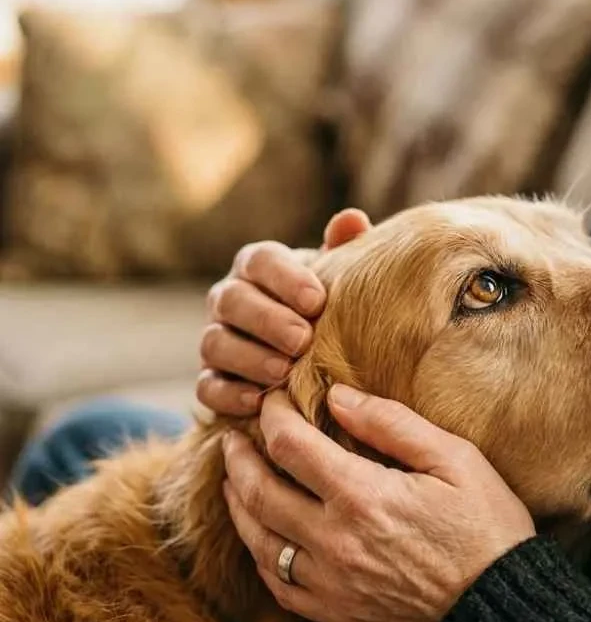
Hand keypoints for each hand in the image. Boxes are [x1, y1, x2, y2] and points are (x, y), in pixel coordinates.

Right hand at [197, 210, 370, 416]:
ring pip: (215, 344)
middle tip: (302, 340)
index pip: (260, 260)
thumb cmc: (327, 305)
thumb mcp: (337, 276)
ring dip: (249, 359)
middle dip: (267, 321)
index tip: (317, 300)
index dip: (285, 279)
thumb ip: (343, 249)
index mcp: (257, 266)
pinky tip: (258, 402)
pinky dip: (229, 395)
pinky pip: (207, 387)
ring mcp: (215, 339)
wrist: (313, 352)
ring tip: (284, 372)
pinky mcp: (212, 379)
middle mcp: (228, 298)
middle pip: (232, 301)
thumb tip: (352, 220)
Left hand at [222, 387, 536, 621]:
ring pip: (257, 540)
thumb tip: (339, 396)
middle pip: (259, 491)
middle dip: (240, 457)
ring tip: (234, 479)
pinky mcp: (334, 613)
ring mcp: (329, 583)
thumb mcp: (456, 459)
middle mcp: (333, 541)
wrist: (500, 612)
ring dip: (238, 503)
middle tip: (233, 436)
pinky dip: (259, 554)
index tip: (273, 399)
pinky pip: (276, 584)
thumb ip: (393, 424)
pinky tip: (261, 536)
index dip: (273, 415)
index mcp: (362, 496)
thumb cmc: (488, 527)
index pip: (290, 445)